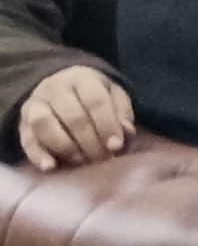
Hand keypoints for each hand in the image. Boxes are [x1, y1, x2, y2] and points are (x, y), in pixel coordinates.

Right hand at [17, 66, 131, 170]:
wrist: (60, 86)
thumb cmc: (94, 96)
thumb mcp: (114, 96)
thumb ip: (122, 113)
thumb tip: (126, 131)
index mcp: (82, 78)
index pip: (95, 101)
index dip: (107, 125)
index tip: (116, 146)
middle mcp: (54, 88)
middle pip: (72, 116)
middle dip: (90, 141)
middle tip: (102, 158)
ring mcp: (35, 104)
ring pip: (44, 124)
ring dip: (65, 147)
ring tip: (82, 161)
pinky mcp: (22, 123)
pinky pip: (26, 139)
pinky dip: (37, 155)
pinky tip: (50, 167)